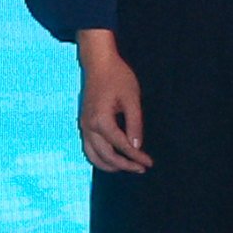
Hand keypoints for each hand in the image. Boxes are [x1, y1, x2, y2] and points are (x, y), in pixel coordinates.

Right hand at [76, 30, 150, 173]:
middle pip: (105, 156)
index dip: (136, 156)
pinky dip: (100, 157)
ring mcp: (83, 126)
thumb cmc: (117, 77)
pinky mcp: (83, 123)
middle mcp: (88, 126)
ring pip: (93, 155)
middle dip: (124, 165)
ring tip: (128, 167)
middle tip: (141, 168)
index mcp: (100, 120)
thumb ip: (135, 124)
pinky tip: (113, 158)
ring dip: (110, 165)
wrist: (98, 63)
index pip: (121, 145)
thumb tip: (137, 146)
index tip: (149, 163)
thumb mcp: (132, 99)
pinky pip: (88, 147)